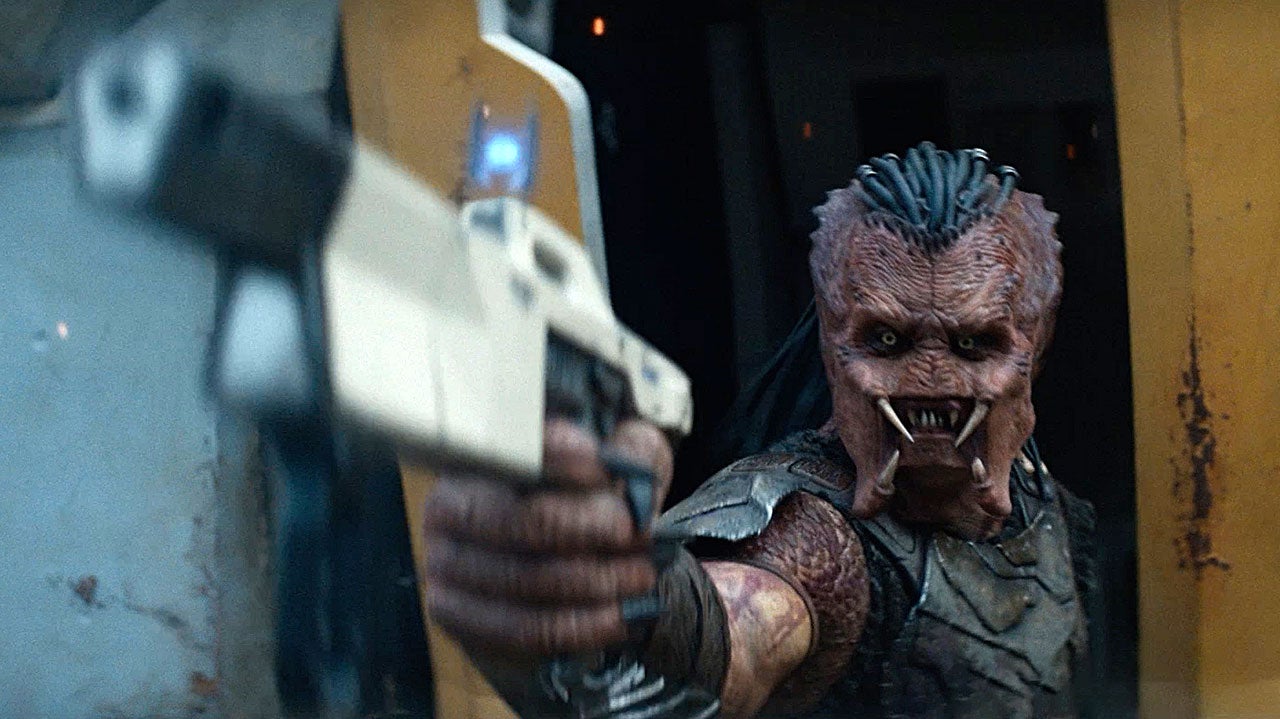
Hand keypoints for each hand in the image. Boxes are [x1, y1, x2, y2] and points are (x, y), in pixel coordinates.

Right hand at [422, 417, 673, 656]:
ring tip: (641, 576)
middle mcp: (446, 505)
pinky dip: (582, 626)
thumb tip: (631, 469)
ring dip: (597, 582)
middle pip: (522, 520)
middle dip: (591, 530)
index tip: (608, 471)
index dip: (561, 461)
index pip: (514, 451)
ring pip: (528, 580)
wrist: (550, 562)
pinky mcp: (458, 617)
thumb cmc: (582, 499)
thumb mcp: (611, 461)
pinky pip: (525, 629)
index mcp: (478, 454)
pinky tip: (621, 616)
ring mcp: (445, 565)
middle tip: (640, 535)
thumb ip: (626, 450)